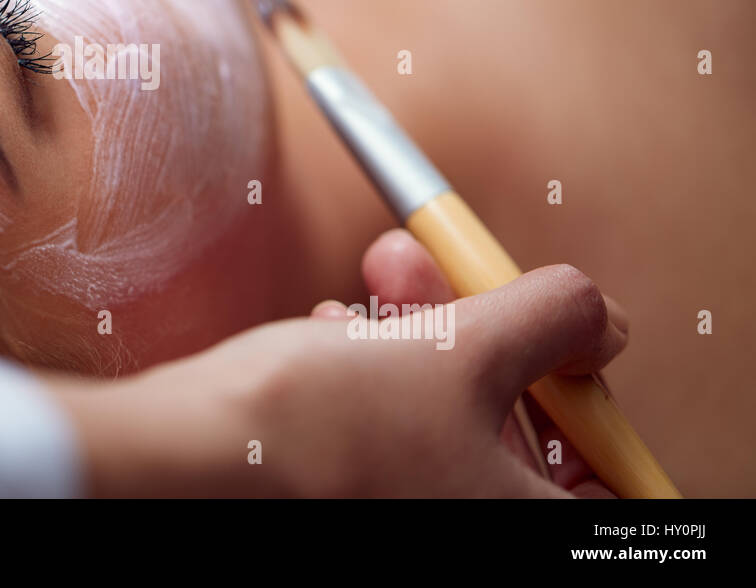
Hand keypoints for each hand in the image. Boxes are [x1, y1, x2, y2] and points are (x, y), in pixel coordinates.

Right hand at [49, 238, 626, 496]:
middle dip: (486, 335)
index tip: (571, 361)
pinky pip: (390, 426)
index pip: (607, 493)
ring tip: (381, 278)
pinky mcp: (349, 489)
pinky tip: (338, 324)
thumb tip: (597, 316)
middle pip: (517, 433)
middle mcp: (460, 527)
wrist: (199, 451)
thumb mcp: (463, 349)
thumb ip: (552, 319)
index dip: (594, 417)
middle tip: (458, 277)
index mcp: (508, 523)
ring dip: (420, 332)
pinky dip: (374, 368)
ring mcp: (401, 508)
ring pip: (444, 416)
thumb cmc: (328, 426)